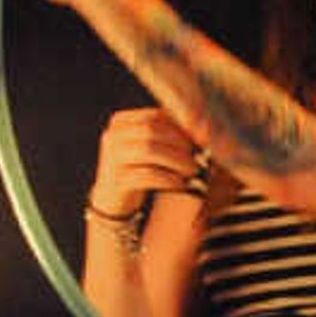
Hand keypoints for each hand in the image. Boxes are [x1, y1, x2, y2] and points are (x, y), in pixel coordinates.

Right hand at [87, 106, 209, 218]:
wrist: (114, 200)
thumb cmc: (138, 169)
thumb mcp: (148, 147)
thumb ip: (166, 134)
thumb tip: (203, 128)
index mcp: (121, 122)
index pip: (155, 116)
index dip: (180, 127)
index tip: (201, 138)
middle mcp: (112, 137)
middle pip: (152, 131)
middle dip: (180, 143)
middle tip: (200, 155)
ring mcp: (112, 159)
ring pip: (149, 151)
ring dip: (177, 160)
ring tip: (193, 170)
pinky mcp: (116, 181)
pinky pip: (146, 175)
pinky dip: (168, 179)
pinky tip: (181, 184)